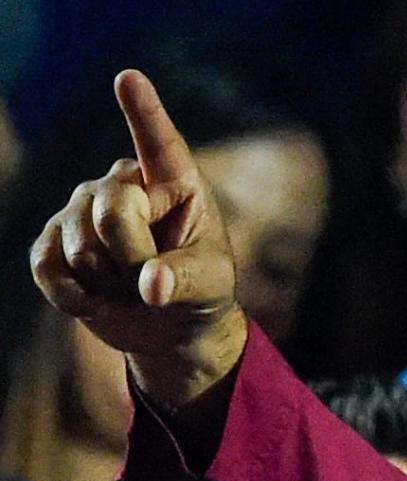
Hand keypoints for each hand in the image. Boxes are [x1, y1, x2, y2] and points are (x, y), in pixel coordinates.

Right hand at [27, 71, 247, 412]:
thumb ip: (184, 279)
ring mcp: (80, 208)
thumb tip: (151, 285)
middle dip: (135, 259)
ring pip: (82, 248)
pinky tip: (96, 302)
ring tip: (131, 288)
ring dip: (112, 285)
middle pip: (113, 214)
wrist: (168, 328)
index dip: (143, 112)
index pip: (158, 142)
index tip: (129, 78)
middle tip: (156, 278)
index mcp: (173, 181)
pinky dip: (74, 296)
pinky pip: (48, 267)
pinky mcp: (52, 241)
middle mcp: (121, 184)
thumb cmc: (200, 292)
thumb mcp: (210, 286)